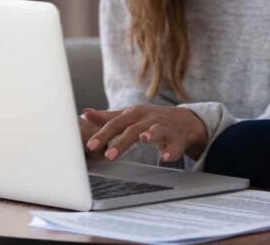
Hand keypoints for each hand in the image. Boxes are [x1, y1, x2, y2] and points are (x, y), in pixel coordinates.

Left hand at [83, 105, 207, 162]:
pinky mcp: (177, 139)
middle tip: (108, 156)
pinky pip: (175, 146)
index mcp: (135, 114)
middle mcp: (149, 119)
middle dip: (121, 142)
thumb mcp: (129, 116)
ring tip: (143, 139)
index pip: (116, 124)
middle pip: (133, 129)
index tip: (90, 145)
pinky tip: (166, 156)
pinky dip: (171, 151)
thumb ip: (108, 117)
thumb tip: (85, 113)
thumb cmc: (151, 119)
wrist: (183, 121)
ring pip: (156, 131)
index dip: (103, 134)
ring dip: (150, 135)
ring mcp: (164, 128)